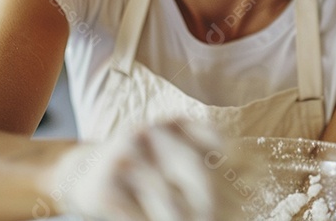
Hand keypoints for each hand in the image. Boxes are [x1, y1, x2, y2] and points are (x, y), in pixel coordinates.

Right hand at [45, 121, 239, 220]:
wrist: (79, 171)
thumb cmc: (140, 167)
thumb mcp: (170, 152)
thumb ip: (204, 160)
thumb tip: (252, 180)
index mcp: (176, 124)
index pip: (219, 145)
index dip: (243, 170)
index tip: (256, 196)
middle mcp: (151, 134)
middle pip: (197, 171)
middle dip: (216, 204)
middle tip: (225, 219)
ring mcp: (126, 159)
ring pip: (170, 203)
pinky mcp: (106, 188)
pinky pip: (141, 219)